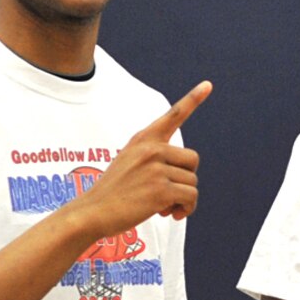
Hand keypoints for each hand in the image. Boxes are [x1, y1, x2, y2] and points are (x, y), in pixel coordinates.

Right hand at [73, 81, 211, 237]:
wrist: (92, 212)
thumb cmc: (113, 192)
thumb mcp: (129, 163)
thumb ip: (154, 158)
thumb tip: (185, 171)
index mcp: (143, 139)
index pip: (172, 116)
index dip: (192, 100)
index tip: (208, 84)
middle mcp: (151, 149)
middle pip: (193, 159)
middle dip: (185, 178)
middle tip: (168, 193)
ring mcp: (156, 168)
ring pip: (193, 181)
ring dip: (184, 198)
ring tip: (164, 205)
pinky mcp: (161, 189)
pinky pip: (191, 197)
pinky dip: (187, 208)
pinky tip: (172, 214)